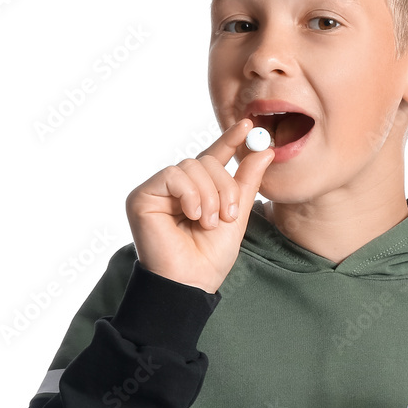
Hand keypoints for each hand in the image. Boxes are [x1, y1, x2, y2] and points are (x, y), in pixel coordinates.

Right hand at [125, 119, 273, 293]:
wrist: (191, 282)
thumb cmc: (210, 257)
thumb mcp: (237, 215)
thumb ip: (246, 182)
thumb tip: (265, 150)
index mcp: (196, 191)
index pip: (212, 158)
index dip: (229, 141)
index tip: (247, 125)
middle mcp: (174, 188)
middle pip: (205, 162)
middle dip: (223, 187)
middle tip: (228, 215)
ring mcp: (157, 191)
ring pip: (191, 167)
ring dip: (209, 196)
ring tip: (208, 222)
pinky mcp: (141, 196)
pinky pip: (173, 175)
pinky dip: (190, 194)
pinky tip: (193, 215)